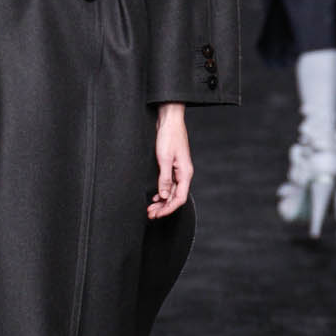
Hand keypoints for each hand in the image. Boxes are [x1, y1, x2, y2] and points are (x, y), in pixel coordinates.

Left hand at [148, 104, 192, 219]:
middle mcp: (184, 174)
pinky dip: (162, 193)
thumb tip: (164, 195)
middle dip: (163, 208)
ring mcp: (178, 170)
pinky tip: (155, 197)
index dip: (168, 209)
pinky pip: (169, 184)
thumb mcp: (164, 158)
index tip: (157, 215)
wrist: (169, 120)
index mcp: (185, 173)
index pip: (180, 198)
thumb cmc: (169, 136)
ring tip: (150, 208)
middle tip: (150, 214)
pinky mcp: (172, 166)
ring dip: (161, 201)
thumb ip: (164, 178)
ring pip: (171, 192)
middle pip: (175, 197)